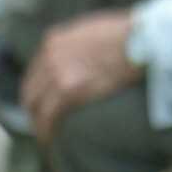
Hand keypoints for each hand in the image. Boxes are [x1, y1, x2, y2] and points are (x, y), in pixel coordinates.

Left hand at [23, 13, 141, 141]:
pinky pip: (48, 117)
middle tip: (40, 125)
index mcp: (54, 41)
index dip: (37, 91)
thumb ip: (74, 47)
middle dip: (33, 110)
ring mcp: (57, 73)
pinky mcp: (68, 91)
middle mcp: (50, 56)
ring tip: (45, 137)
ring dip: (39, 124)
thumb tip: (75, 64)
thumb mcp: (90, 31)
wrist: (140, 40)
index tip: (40, 104)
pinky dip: (46, 131)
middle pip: (31, 91)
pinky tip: (49, 140)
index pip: (35, 72)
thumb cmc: (126, 35)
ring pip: (36, 108)